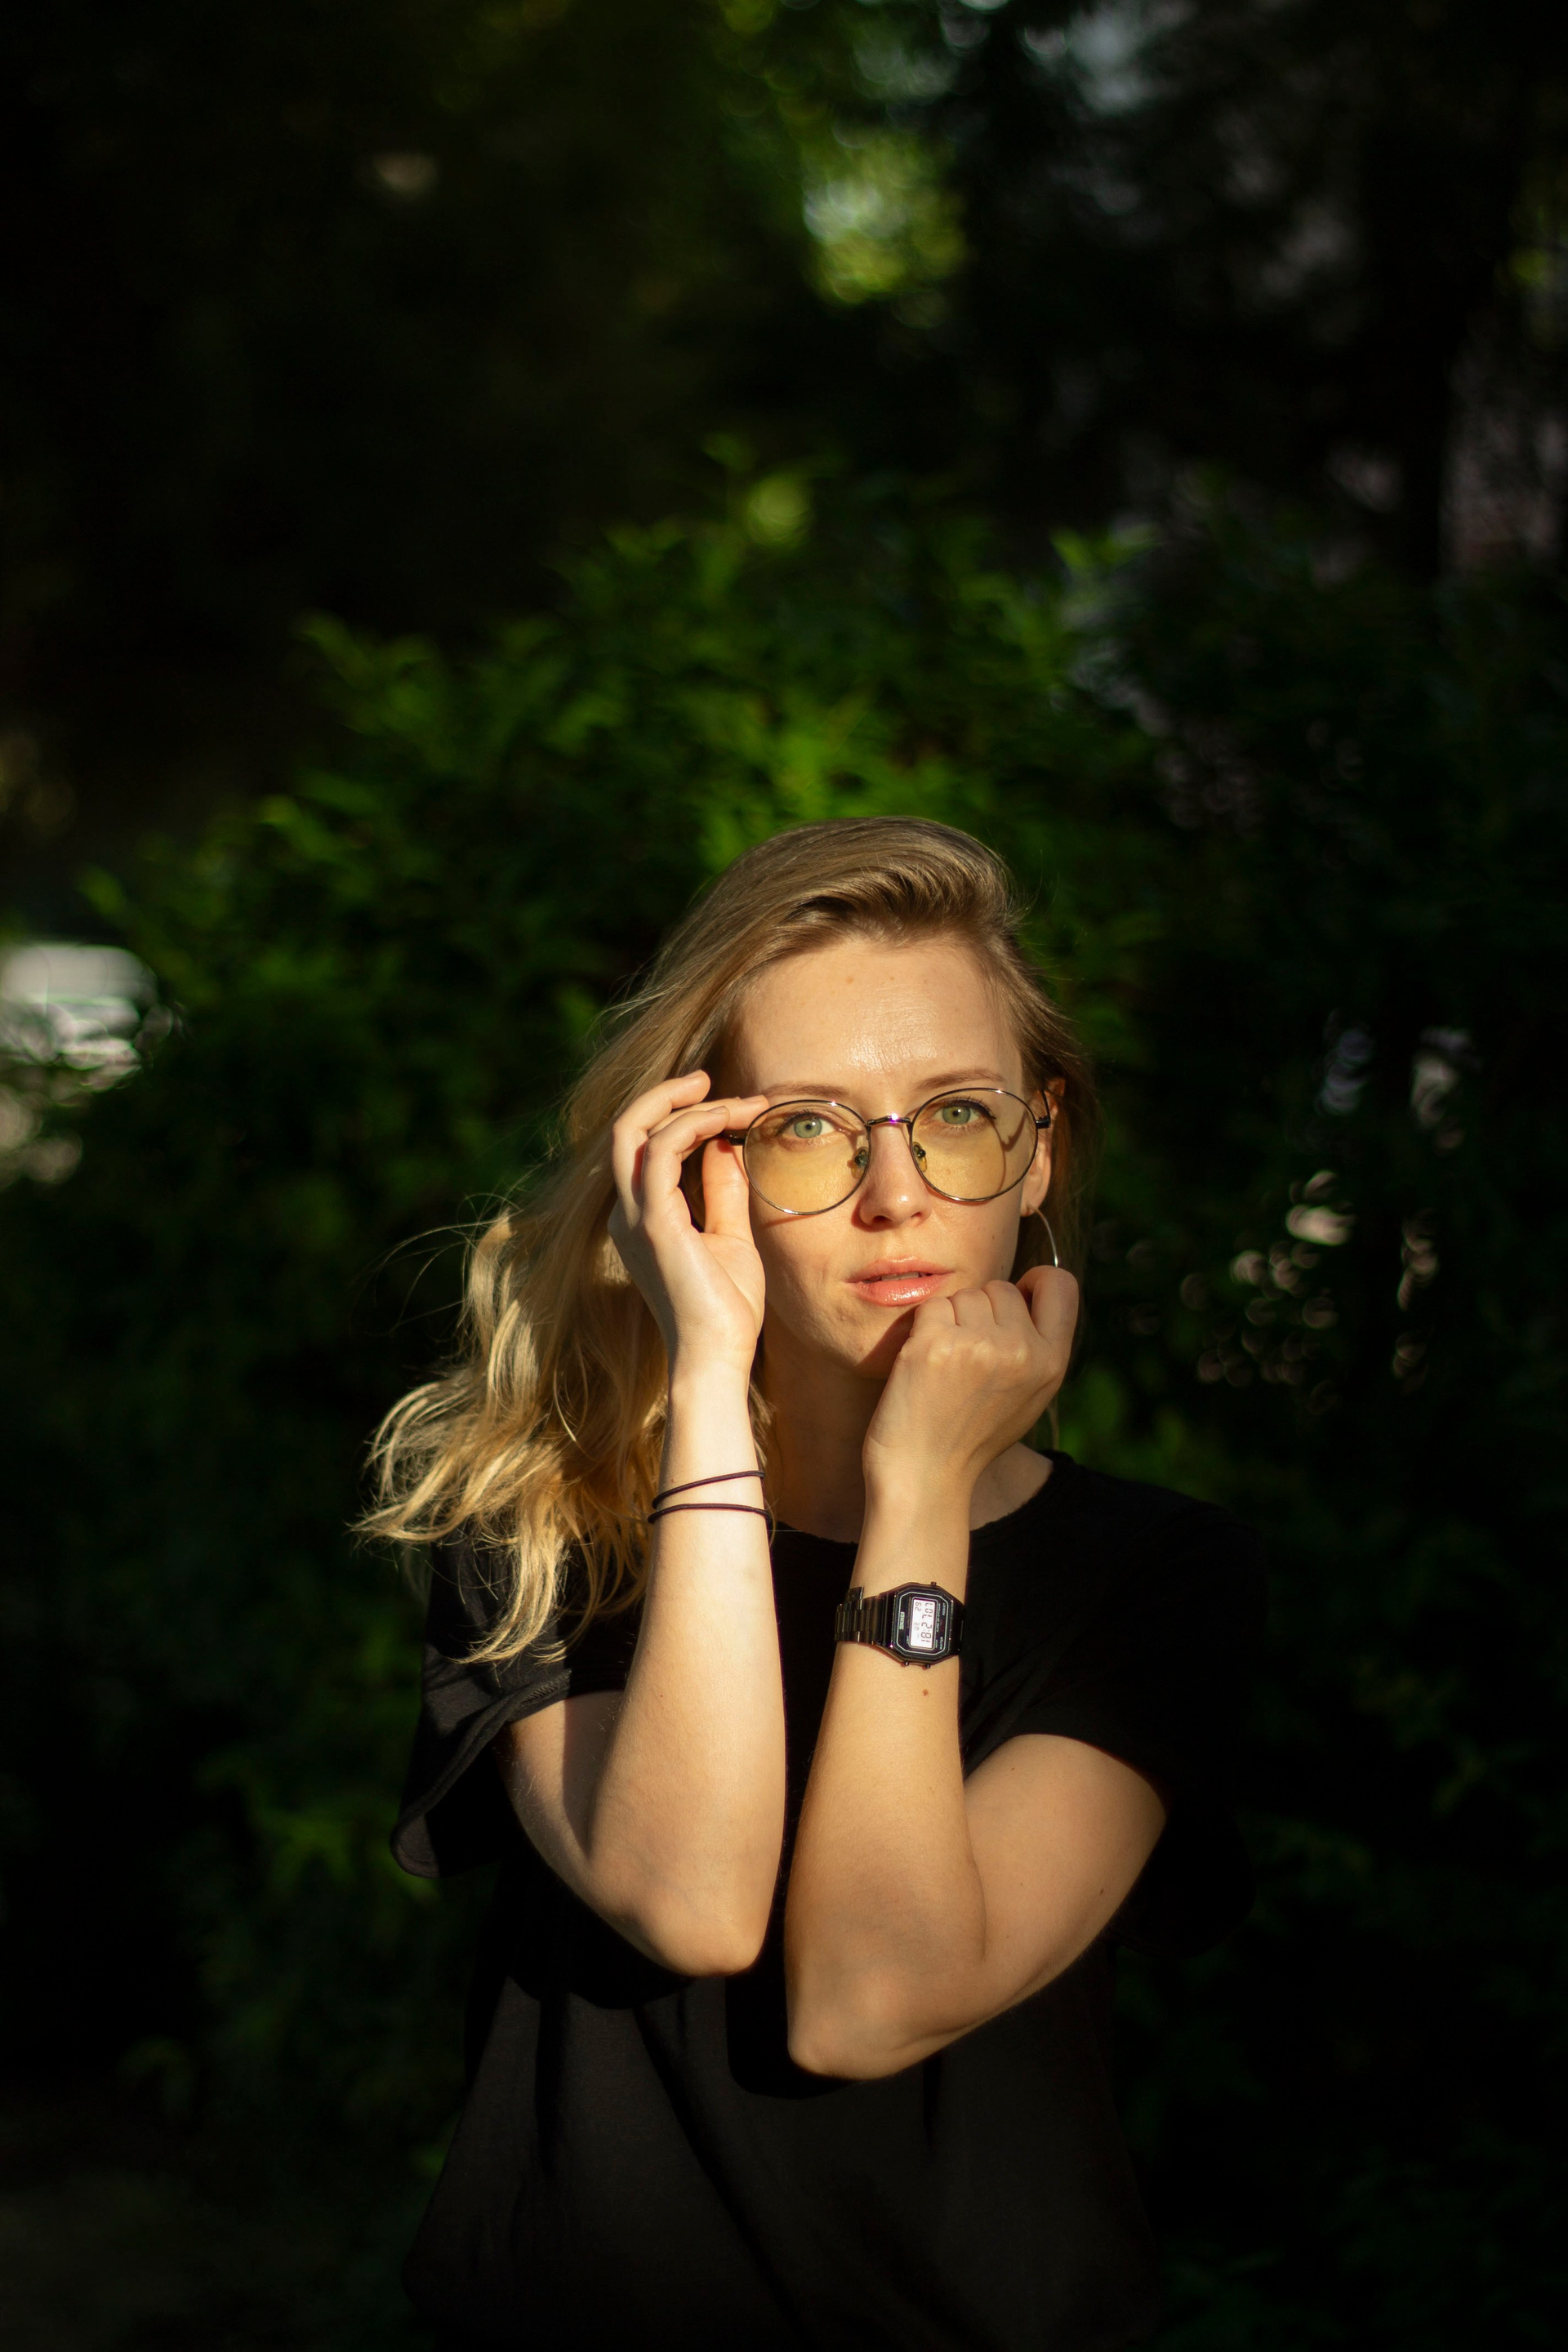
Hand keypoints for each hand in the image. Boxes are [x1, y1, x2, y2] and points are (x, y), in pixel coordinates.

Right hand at [607, 1071, 770, 1374]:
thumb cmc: (726, 1310)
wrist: (717, 1357)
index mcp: (641, 1219)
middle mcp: (627, 1214)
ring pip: (636, 1130)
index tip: (734, 1108)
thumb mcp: (731, 1237)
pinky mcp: (653, 1221)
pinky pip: (663, 1149)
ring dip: (691, 1105)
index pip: (646, 1149)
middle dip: (665, 1095)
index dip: (685, 1118)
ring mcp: (634, 1216)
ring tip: (739, 1101)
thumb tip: (725, 1144)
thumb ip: (722, 1190)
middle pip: (625, 1130)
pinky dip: (695, 1125)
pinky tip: (729, 1122)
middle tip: (710, 1078)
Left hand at [862, 1265, 1079, 1502]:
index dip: (1034, 1283)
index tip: (1015, 1297)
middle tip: (966, 1357)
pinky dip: (922, 1329)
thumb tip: (1025, 1290)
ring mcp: (980, 1345)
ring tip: (946, 1367)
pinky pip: (932, 1307)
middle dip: (980, 1311)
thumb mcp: (1028, 1396)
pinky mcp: (936, 1344)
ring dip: (950, 1321)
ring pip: (964, 1296)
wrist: (925, 1475)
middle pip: (1000, 1288)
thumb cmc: (971, 1434)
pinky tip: (923, 1365)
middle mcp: (1023, 1351)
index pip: (1062, 1285)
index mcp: (1052, 1364)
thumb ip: (1035, 1347)